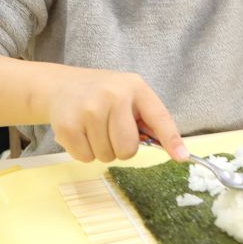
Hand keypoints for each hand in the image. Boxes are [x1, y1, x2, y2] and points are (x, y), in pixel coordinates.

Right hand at [46, 68, 187, 163]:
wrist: (61, 85)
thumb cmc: (102, 94)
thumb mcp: (128, 94)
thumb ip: (148, 118)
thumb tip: (173, 149)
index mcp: (135, 88)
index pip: (159, 117)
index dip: (171, 139)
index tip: (182, 157)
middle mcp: (113, 96)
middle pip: (128, 148)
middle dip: (122, 148)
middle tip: (111, 131)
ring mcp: (89, 110)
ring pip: (106, 156)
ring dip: (101, 149)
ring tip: (93, 128)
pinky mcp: (68, 126)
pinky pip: (85, 158)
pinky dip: (84, 151)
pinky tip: (80, 131)